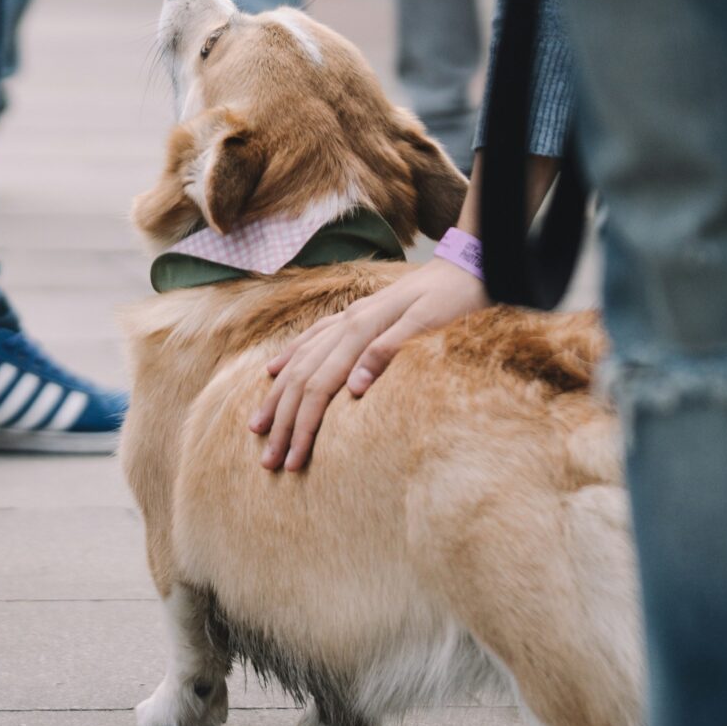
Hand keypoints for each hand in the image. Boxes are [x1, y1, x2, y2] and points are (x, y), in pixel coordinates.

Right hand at [248, 257, 491, 472]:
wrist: (468, 263)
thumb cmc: (455, 299)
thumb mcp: (430, 324)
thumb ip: (389, 352)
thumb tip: (354, 389)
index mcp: (361, 330)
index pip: (319, 389)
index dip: (303, 427)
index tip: (294, 461)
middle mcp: (346, 324)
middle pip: (301, 380)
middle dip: (282, 423)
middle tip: (268, 462)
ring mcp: (347, 318)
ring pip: (299, 362)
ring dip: (276, 398)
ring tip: (258, 427)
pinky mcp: (354, 316)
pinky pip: (311, 339)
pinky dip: (289, 358)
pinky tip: (274, 372)